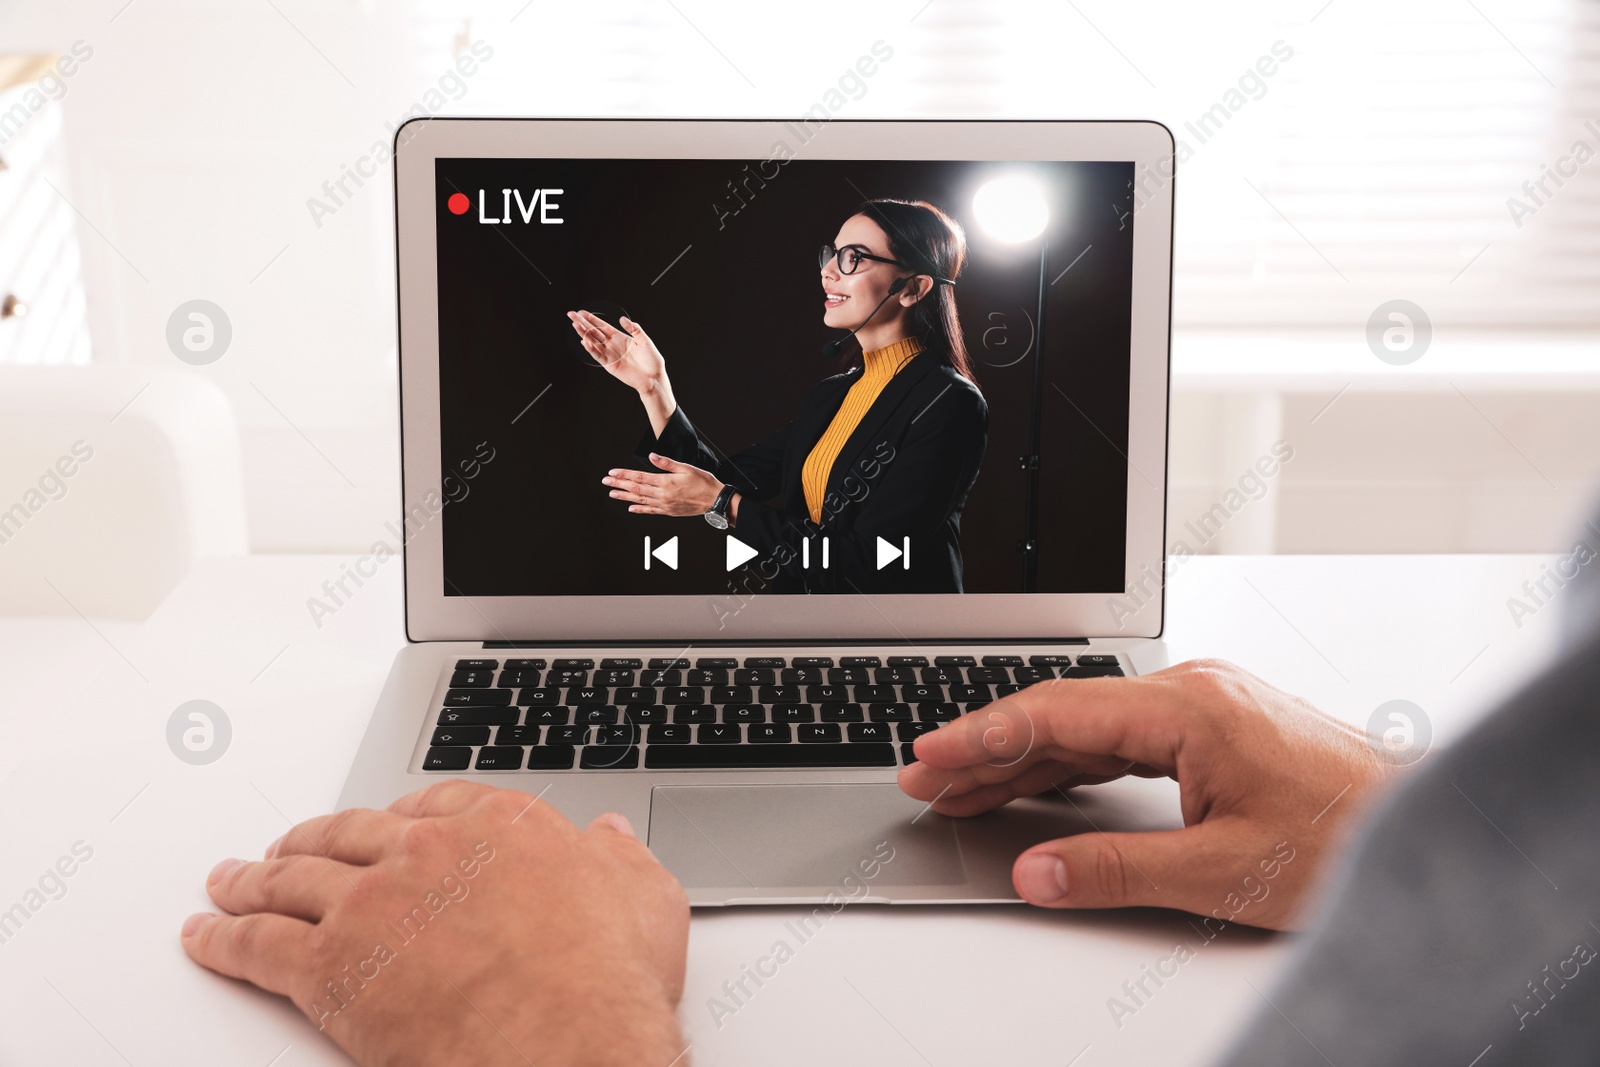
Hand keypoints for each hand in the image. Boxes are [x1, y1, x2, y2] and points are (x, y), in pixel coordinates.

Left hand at [181, 782, 689, 1066]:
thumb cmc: (608, 984)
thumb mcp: (647, 902)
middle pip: (352, 832)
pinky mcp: (332, 965)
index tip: (384, 823)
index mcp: (504, 826)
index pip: (435, 801)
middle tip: (287, 847)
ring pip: (294, 878)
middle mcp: (431, 848)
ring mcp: (376, 901)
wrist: (569, 1044)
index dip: (400, 814)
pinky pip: (260, 945)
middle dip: (312, 839)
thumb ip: (622, 861)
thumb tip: (609, 837)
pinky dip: (225, 938)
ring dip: (253, 878)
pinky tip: (208, 936)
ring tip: (231, 881)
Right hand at [566, 310, 665, 396]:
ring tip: (575, 325)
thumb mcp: (645, 340)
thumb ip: (634, 329)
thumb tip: (621, 319)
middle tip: (572, 315)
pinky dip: (591, 349)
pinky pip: (598, 355)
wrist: (653, 378)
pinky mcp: (610, 365)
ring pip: (593, 342)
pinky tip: (584, 341)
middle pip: (594, 332)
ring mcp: (610, 354)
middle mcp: (613, 345)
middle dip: (583, 323)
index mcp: (620, 337)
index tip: (582, 312)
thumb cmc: (652, 360)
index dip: (592, 319)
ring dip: (584, 334)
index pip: (602, 326)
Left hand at [603, 453, 723, 516]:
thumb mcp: (686, 468)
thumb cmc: (703, 482)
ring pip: (640, 500)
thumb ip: (667, 463)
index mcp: (665, 482)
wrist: (715, 500)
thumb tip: (652, 456)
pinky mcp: (669, 511)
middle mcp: (662, 495)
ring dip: (625, 497)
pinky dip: (640, 509)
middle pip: (636, 489)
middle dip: (619, 485)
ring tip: (612, 494)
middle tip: (606, 482)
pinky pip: (650, 510)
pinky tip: (631, 508)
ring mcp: (664, 505)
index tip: (612, 472)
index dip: (624, 475)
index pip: (639, 477)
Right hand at [898, 659, 1406, 929]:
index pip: (1054, 715)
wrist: (1429, 825)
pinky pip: (1123, 739)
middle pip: (1062, 715)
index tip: (927, 759)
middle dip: (987, 748)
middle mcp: (1191, 692)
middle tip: (924, 777)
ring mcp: (1204, 707)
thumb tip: (1034, 871)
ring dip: (1025, 757)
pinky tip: (1040, 784)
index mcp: (1186, 707)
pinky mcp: (1216, 730)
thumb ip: (1114, 869)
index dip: (980, 738)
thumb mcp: (1221, 870)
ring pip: (1089, 728)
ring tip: (963, 787)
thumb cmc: (1346, 836)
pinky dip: (1072, 765)